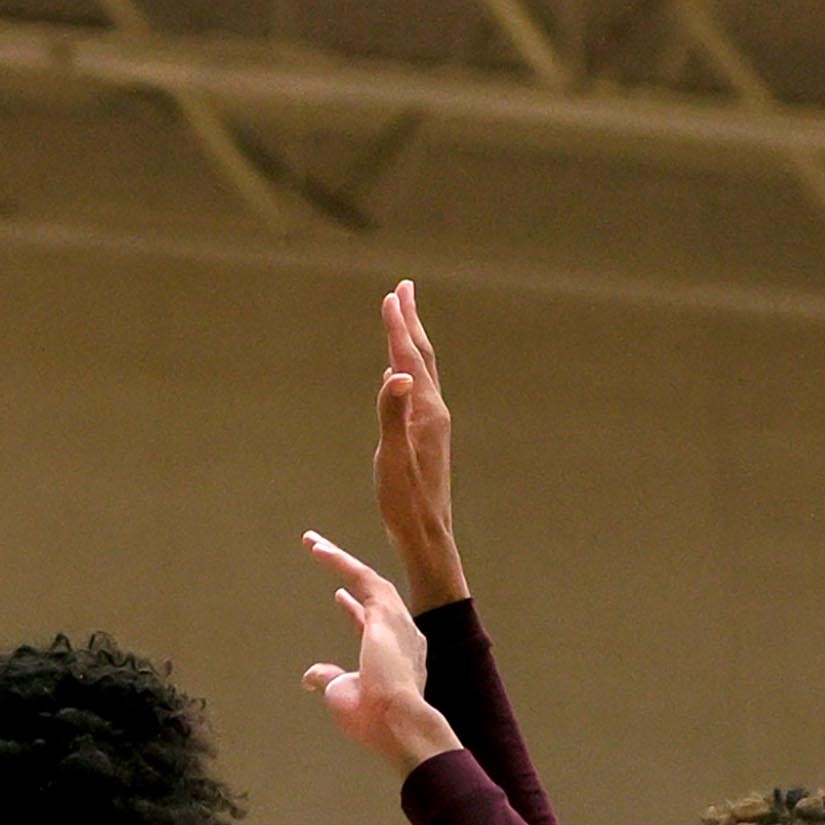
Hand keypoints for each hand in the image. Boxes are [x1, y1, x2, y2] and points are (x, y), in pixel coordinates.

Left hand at [302, 533, 459, 771]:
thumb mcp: (343, 695)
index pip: (371, 626)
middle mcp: (402, 634)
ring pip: (368, 579)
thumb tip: (309, 676)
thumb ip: (330, 679)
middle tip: (323, 554)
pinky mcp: (385, 612)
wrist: (397, 723)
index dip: (353, 611)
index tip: (339, 597)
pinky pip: (361, 576)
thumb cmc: (374, 718)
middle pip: (373, 595)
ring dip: (339, 560)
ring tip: (313, 543)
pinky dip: (338, 561)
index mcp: (395, 656)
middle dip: (348, 575)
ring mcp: (398, 621)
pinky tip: (317, 548)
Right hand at [374, 282, 465, 606]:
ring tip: (402, 322)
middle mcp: (433, 412)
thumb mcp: (392, 459)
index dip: (398, 327)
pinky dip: (407, 371)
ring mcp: (431, 424)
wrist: (427, 534)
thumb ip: (391, 414)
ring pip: (421, 372)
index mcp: (425, 411)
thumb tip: (394, 373)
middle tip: (403, 290)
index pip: (409, 359)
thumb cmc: (406, 502)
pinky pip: (417, 392)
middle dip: (411, 322)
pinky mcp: (426, 438)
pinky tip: (398, 375)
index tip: (391, 296)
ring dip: (410, 344)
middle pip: (422, 357)